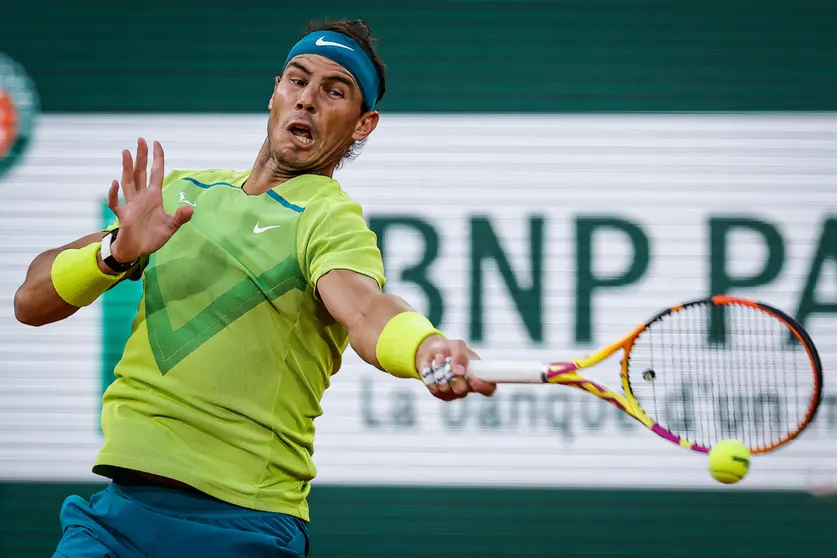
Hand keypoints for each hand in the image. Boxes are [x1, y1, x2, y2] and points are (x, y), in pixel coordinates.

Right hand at [106, 138, 192, 263]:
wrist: (138, 251)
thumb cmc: (152, 236)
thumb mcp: (170, 227)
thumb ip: (180, 217)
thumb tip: (189, 209)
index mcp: (154, 197)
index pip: (156, 173)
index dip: (157, 159)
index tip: (156, 143)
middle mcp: (141, 197)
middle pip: (140, 172)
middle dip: (141, 157)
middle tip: (141, 139)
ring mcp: (131, 204)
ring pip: (128, 182)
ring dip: (127, 168)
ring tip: (126, 152)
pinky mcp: (123, 215)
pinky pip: (116, 203)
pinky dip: (115, 194)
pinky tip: (114, 183)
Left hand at [415, 335, 496, 400]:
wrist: (433, 351)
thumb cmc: (450, 348)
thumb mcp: (456, 345)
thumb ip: (459, 356)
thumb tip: (459, 371)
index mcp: (479, 375)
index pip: (489, 388)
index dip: (483, 387)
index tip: (472, 378)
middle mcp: (468, 387)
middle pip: (462, 390)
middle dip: (452, 375)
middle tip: (447, 361)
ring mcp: (455, 393)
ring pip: (446, 389)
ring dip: (440, 372)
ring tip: (439, 358)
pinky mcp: (441, 394)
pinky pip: (435, 390)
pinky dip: (432, 376)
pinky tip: (433, 368)